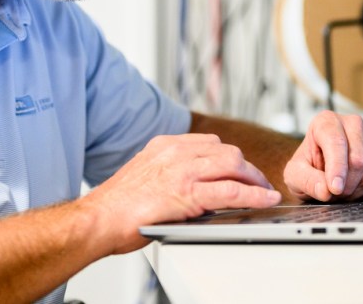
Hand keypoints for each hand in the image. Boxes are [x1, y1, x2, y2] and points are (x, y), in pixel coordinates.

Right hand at [82, 133, 281, 252]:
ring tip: (264, 192)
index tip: (240, 167)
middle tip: (258, 182)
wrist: (98, 220)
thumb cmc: (116, 206)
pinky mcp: (188, 193)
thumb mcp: (144, 175)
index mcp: (164, 145)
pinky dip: (254, 195)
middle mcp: (176, 152)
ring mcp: (183, 171)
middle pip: (226, 151)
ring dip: (254, 179)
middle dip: (247, 167)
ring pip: (233, 165)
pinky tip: (265, 200)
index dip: (230, 157)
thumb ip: (168, 173)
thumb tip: (189, 186)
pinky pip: (232, 190)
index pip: (210, 143)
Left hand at [283, 111, 362, 201]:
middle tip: (334, 193)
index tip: (334, 188)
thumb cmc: (308, 167)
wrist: (322, 171)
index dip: (336, 169)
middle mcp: (352, 124)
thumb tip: (325, 189)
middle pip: (358, 159)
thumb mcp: (295, 175)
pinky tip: (357, 189)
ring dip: (356, 191)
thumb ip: (306, 180)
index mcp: (326, 121)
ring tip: (343, 190)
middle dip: (346, 185)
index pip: (336, 142)